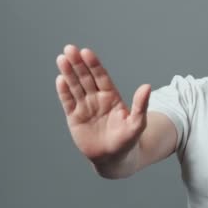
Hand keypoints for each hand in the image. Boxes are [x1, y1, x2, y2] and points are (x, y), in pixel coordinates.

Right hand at [55, 44, 150, 165]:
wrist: (113, 158)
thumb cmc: (128, 141)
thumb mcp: (137, 123)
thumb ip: (141, 105)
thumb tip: (147, 87)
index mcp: (112, 97)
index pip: (101, 76)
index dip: (94, 64)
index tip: (86, 52)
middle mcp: (97, 98)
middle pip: (86, 78)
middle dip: (78, 63)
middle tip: (69, 49)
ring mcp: (85, 107)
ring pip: (75, 87)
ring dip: (68, 73)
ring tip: (61, 59)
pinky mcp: (74, 118)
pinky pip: (68, 102)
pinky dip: (64, 92)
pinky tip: (60, 79)